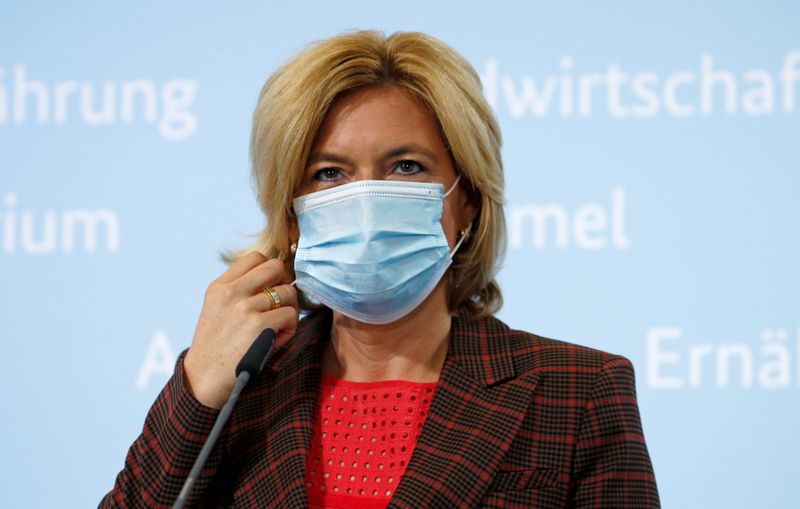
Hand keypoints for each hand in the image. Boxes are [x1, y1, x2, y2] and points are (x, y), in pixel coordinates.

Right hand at [183, 252, 298, 408]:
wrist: (204, 379)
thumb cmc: (217, 347)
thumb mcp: (217, 309)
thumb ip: (239, 291)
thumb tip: (277, 276)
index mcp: (220, 286)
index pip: (255, 257)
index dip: (271, 270)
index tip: (272, 287)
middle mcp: (232, 292)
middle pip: (276, 266)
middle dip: (285, 282)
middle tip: (282, 302)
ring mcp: (245, 308)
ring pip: (288, 292)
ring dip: (290, 309)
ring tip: (279, 326)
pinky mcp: (260, 325)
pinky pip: (291, 314)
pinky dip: (290, 328)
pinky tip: (278, 339)